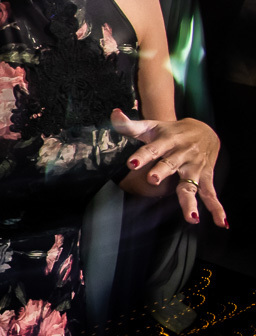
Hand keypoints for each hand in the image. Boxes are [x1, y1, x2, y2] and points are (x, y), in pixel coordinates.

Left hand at [112, 108, 225, 226]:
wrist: (203, 130)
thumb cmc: (170, 131)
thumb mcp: (150, 126)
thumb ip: (130, 126)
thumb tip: (114, 114)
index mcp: (166, 141)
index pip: (152, 149)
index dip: (142, 156)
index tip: (132, 163)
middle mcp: (181, 155)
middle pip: (170, 165)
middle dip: (162, 172)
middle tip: (153, 179)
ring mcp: (194, 168)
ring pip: (191, 185)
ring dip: (190, 200)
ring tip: (191, 217)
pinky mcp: (205, 177)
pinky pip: (211, 195)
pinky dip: (217, 208)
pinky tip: (222, 222)